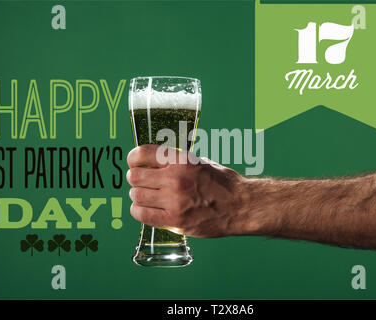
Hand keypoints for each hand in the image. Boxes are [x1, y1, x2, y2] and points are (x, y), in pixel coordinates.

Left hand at [126, 145, 247, 237]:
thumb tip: (155, 162)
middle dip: (135, 178)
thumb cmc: (223, 184)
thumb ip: (177, 162)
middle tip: (141, 182)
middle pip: (135, 176)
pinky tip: (145, 209)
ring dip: (138, 196)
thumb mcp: (200, 163)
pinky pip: (142, 215)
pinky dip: (139, 211)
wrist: (242, 206)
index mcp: (182, 160)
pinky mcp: (175, 221)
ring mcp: (174, 201)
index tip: (134, 162)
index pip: (142, 154)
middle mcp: (175, 179)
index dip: (133, 158)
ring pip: (136, 195)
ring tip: (146, 197)